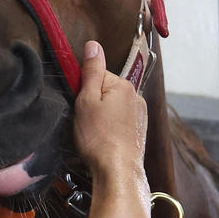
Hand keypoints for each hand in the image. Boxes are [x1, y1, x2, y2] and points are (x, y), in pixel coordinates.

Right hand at [70, 41, 158, 217]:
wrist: (118, 172)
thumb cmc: (98, 138)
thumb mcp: (86, 101)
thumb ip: (91, 71)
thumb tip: (93, 45)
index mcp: (124, 86)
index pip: (98, 75)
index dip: (83, 89)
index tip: (77, 105)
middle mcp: (136, 97)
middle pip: (106, 91)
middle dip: (93, 103)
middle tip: (83, 122)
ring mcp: (140, 116)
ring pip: (113, 108)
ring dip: (101, 117)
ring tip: (92, 135)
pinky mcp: (139, 133)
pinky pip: (120, 123)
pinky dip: (110, 129)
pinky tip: (102, 142)